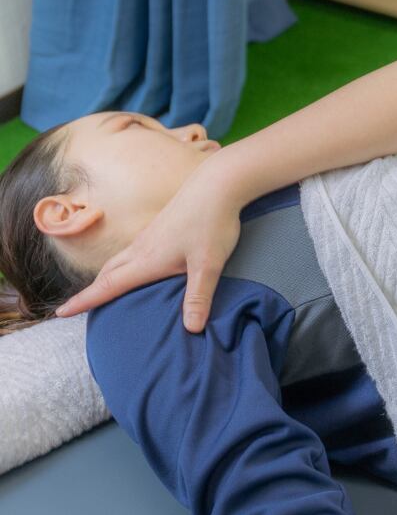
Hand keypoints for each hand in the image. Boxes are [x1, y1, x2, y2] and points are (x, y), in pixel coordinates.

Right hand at [55, 154, 243, 331]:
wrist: (218, 184)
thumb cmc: (212, 223)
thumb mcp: (209, 264)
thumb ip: (199, 296)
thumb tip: (193, 330)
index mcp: (147, 260)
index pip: (108, 286)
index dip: (84, 301)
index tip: (61, 312)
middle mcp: (142, 248)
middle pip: (108, 273)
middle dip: (92, 292)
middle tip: (78, 308)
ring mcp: (149, 235)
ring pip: (119, 260)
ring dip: (107, 277)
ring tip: (103, 292)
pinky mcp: (160, 227)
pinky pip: (132, 251)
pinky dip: (123, 264)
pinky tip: (135, 267)